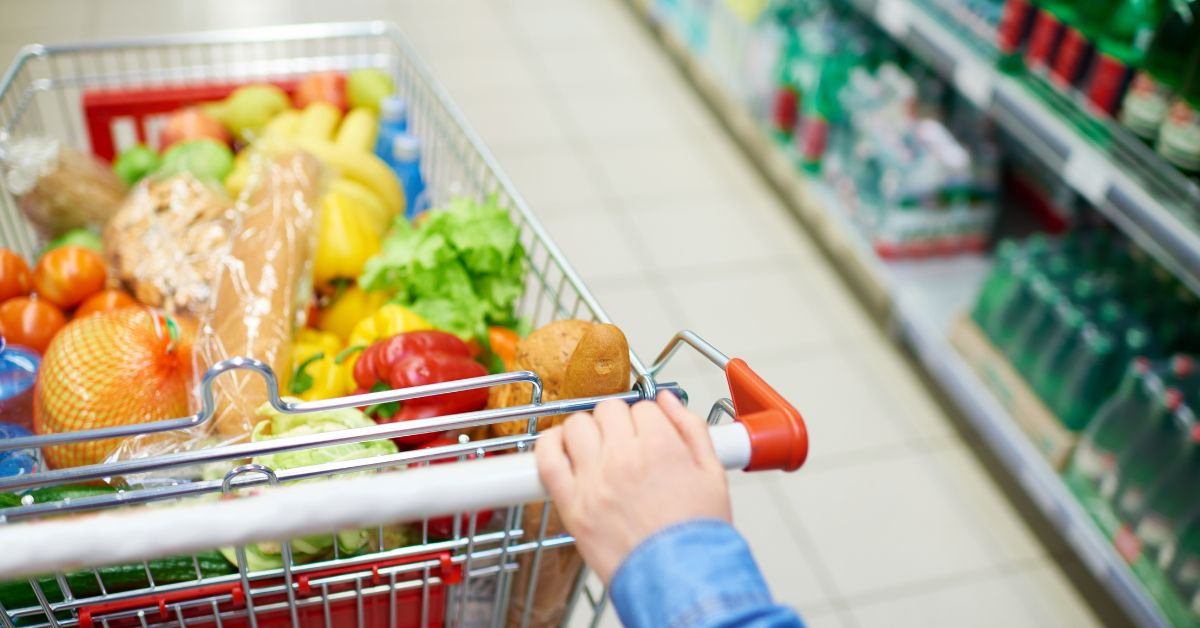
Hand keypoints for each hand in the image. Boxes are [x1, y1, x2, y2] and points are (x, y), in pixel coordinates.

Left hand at [535, 391, 730, 583]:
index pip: (644, 407)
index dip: (647, 420)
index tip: (647, 434)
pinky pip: (547, 458)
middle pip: (608, 410)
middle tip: (624, 442)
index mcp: (660, 447)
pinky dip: (548, 445)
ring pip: (576, 425)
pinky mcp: (571, 504)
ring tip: (596, 448)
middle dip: (618, 421)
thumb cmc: (697, 535)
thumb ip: (691, 429)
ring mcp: (593, 480)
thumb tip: (668, 401)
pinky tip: (561, 448)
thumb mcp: (712, 474)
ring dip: (586, 430)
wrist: (680, 580)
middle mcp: (623, 458)